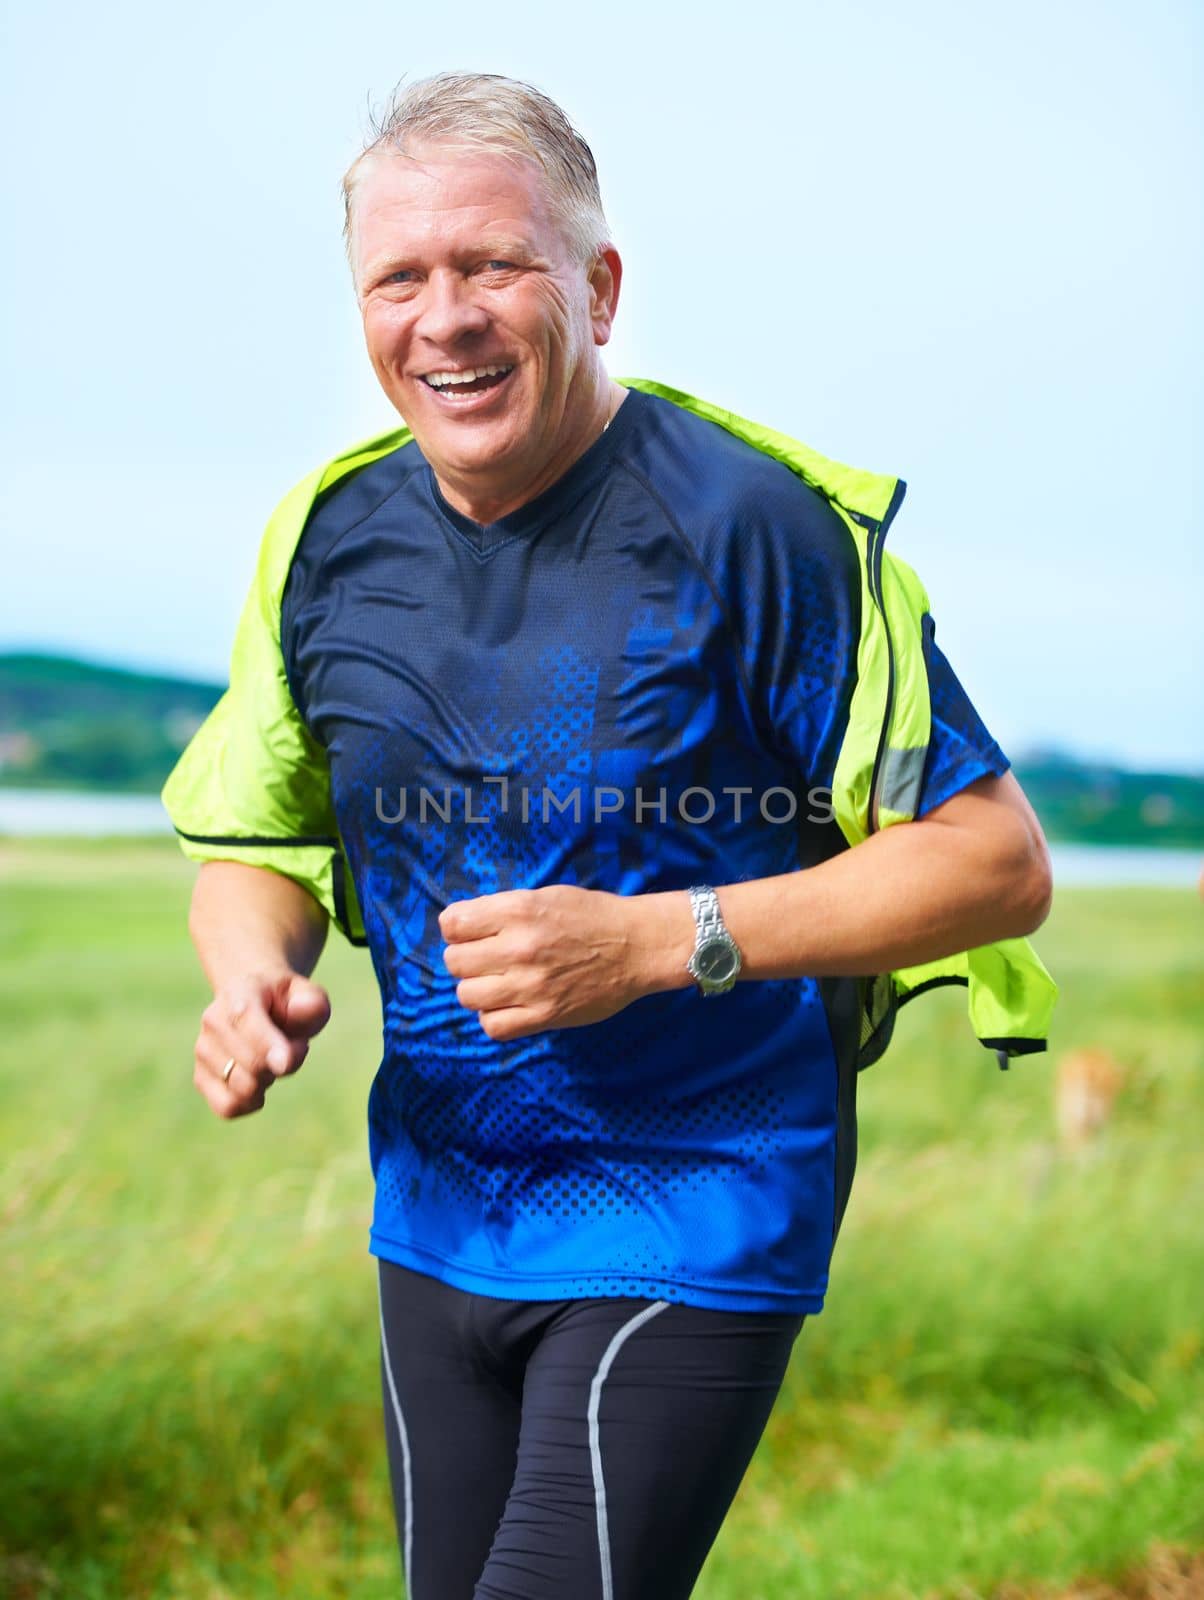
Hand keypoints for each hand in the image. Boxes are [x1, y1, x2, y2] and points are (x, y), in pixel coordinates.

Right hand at [193, 971, 331, 1118]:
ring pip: (241, 1089)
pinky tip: (259, 1086)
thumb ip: (312, 1006)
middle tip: (294, 1047)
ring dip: (268, 1083)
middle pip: (253, 1065)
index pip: (247, 1021)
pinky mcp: (201, 1076)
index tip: (284, 1066)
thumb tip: (295, 1026)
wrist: (254, 998)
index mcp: (242, 993)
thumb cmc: (287, 1002)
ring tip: (271, 1060)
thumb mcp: (308, 994)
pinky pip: (227, 1107)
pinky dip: (249, 1104)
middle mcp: (214, 1020)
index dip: (267, 1046)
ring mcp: (204, 1049)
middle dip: (285, 1065)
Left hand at [440, 885, 678, 1042]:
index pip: (452, 924)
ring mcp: (530, 985)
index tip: (470, 932)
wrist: (638, 946)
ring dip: (477, 989)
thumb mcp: (545, 896)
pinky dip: (493, 1017)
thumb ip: (503, 911)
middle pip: (455, 962)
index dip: (456, 928)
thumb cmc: (593, 916)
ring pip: (467, 996)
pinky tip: (507, 1005)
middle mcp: (519, 947)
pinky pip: (493, 1026)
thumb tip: (463, 927)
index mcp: (518, 910)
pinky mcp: (545, 1016)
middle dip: (465, 959)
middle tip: (486, 959)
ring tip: (496, 983)